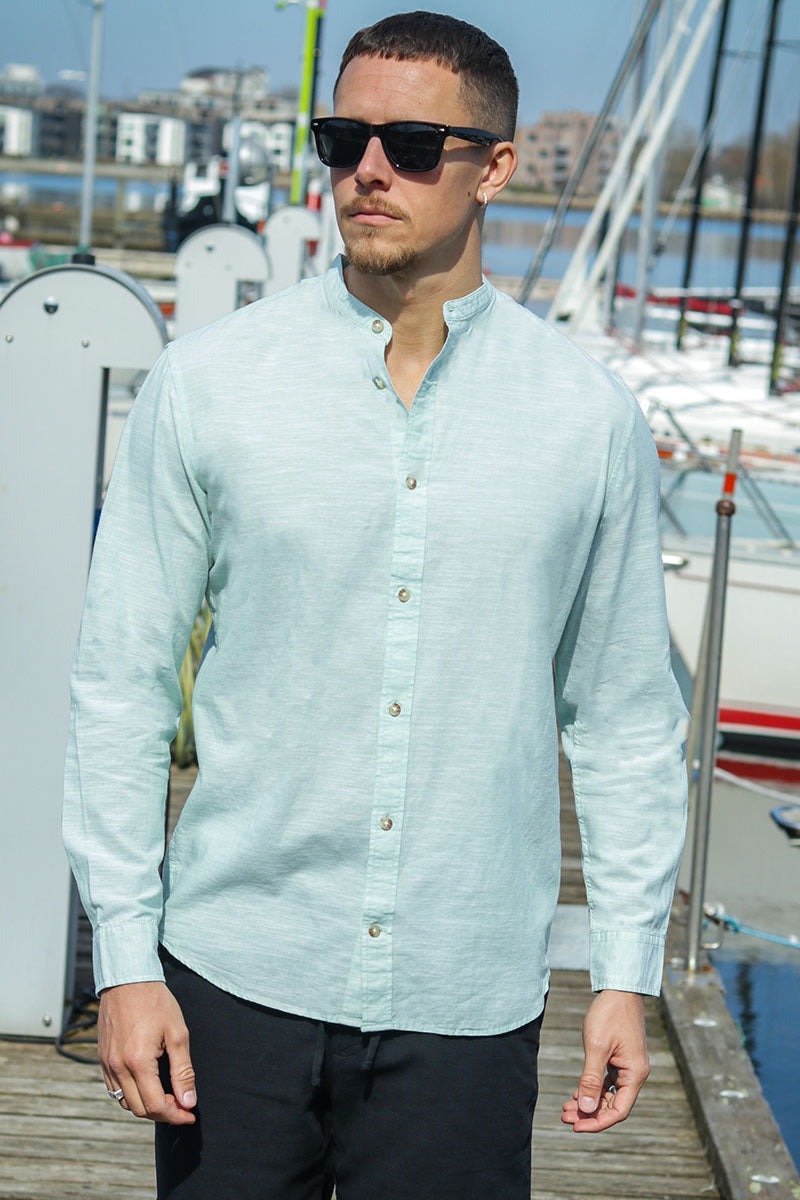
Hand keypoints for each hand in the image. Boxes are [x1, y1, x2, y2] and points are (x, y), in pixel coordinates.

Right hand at [98, 980, 196, 1124]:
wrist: (127, 979)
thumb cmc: (155, 1001)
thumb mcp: (178, 1033)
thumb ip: (183, 1071)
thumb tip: (188, 1101)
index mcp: (138, 1062)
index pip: (156, 1106)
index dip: (175, 1116)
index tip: (190, 1114)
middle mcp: (118, 1067)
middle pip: (139, 1109)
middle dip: (163, 1114)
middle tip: (182, 1106)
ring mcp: (107, 1064)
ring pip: (125, 1102)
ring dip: (146, 1106)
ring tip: (167, 1096)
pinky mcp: (103, 1058)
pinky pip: (115, 1089)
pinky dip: (131, 1095)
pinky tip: (148, 1084)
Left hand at [561, 989, 649, 1131]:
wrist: (619, 989)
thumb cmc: (610, 1014)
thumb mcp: (596, 1047)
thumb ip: (591, 1079)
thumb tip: (586, 1109)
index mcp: (635, 1074)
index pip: (618, 1111)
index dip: (597, 1123)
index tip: (575, 1127)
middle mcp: (635, 1074)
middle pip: (612, 1106)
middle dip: (589, 1114)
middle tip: (565, 1117)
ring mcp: (628, 1067)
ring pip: (608, 1095)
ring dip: (589, 1103)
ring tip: (566, 1107)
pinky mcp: (620, 1059)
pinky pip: (607, 1082)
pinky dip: (593, 1089)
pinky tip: (576, 1093)